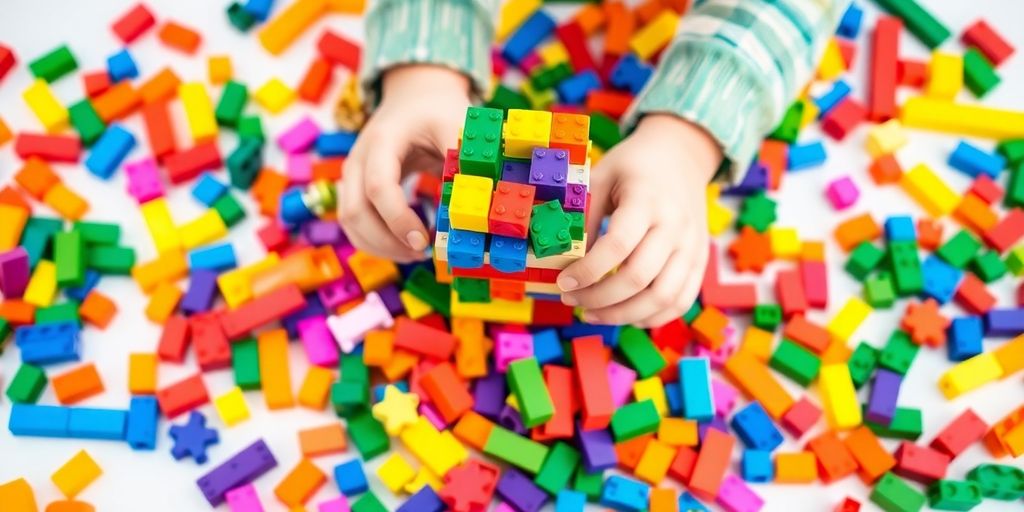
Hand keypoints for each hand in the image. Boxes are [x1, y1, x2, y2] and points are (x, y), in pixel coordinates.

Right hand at [339, 65, 471, 262]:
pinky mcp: (354, 187)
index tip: (425, 242)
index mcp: (382, 141)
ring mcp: (352, 174)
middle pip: (355, 211)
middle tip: (423, 253)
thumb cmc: (437, 112)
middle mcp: (358, 158)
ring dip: (379, 246)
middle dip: (387, 242)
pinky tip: (404, 245)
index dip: (398, 220)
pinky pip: (354, 222)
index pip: (379, 188)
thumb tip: (471, 207)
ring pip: (349, 221)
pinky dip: (375, 240)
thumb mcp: (456, 125)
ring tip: (415, 253)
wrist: (414, 96)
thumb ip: (462, 161)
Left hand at [557, 114, 722, 327]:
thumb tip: (566, 263)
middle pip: (639, 278)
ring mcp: (692, 246)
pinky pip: (680, 302)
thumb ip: (586, 218)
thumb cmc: (633, 168)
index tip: (563, 282)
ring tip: (592, 313)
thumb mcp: (601, 179)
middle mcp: (675, 225)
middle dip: (598, 298)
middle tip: (571, 300)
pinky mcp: (699, 261)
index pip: (618, 245)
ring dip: (622, 315)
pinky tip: (625, 314)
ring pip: (662, 298)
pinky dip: (651, 317)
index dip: (587, 271)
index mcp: (647, 200)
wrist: (681, 156)